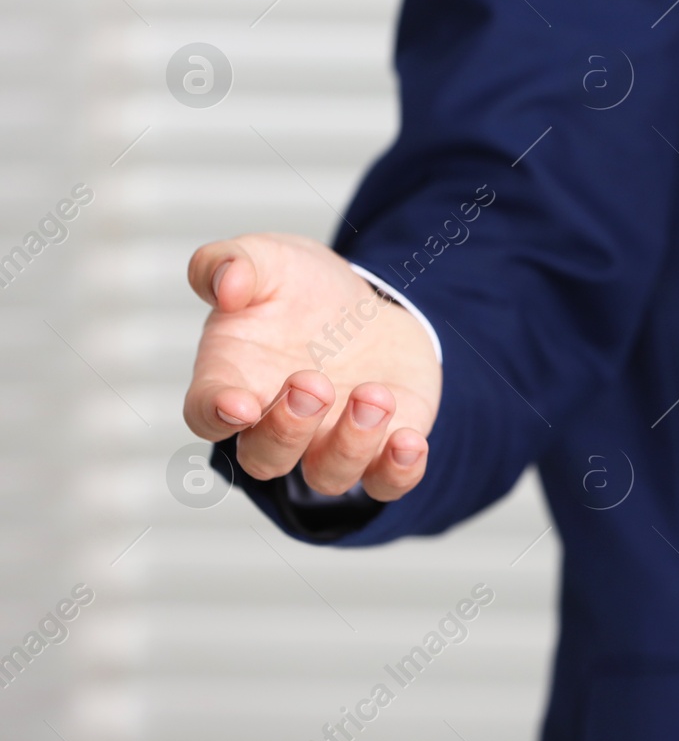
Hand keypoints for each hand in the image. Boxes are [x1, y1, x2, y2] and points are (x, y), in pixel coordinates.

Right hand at [183, 233, 442, 500]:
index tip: (237, 403)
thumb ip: (231, 263)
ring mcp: (329, 440)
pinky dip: (397, 473)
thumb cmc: (298, 288)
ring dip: (351, 444)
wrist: (363, 304)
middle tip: (313, 381)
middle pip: (266, 457)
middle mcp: (277, 423)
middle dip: (289, 428)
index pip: (206, 414)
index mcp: (232, 379)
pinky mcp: (381, 445)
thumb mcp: (265, 258)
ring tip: (373, 395)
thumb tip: (226, 287)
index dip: (216, 414)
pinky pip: (386, 483)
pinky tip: (409, 442)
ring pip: (328, 476)